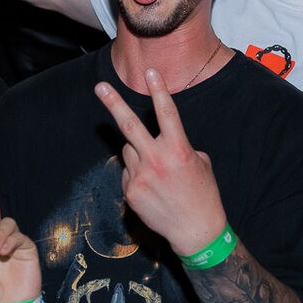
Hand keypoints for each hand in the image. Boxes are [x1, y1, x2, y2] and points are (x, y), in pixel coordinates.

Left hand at [94, 72, 225, 255]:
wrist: (196, 231)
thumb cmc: (203, 195)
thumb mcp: (200, 163)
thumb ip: (178, 146)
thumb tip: (158, 141)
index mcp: (179, 149)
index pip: (167, 112)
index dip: (159, 90)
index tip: (151, 71)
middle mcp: (157, 160)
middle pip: (129, 126)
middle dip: (113, 103)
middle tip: (100, 87)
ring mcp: (141, 177)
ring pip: (129, 150)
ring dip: (138, 152)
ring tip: (157, 171)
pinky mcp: (131, 192)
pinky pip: (128, 172)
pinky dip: (137, 174)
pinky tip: (153, 189)